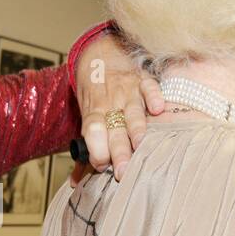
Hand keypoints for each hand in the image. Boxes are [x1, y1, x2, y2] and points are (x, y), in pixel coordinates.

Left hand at [72, 30, 164, 183]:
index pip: (93, 132)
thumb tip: (76, 183)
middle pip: (114, 129)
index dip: (97, 150)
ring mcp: (128, 90)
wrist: (99, 52)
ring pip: (133, 112)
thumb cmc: (94, 91)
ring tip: (140, 144)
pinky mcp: (143, 79)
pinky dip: (154, 96)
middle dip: (119, 150)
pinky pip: (150, 87)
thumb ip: (84, 151)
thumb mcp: (85, 117)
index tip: (102, 167)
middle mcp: (110, 103)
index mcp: (94, 112)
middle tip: (123, 171)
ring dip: (136, 128)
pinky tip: (158, 108)